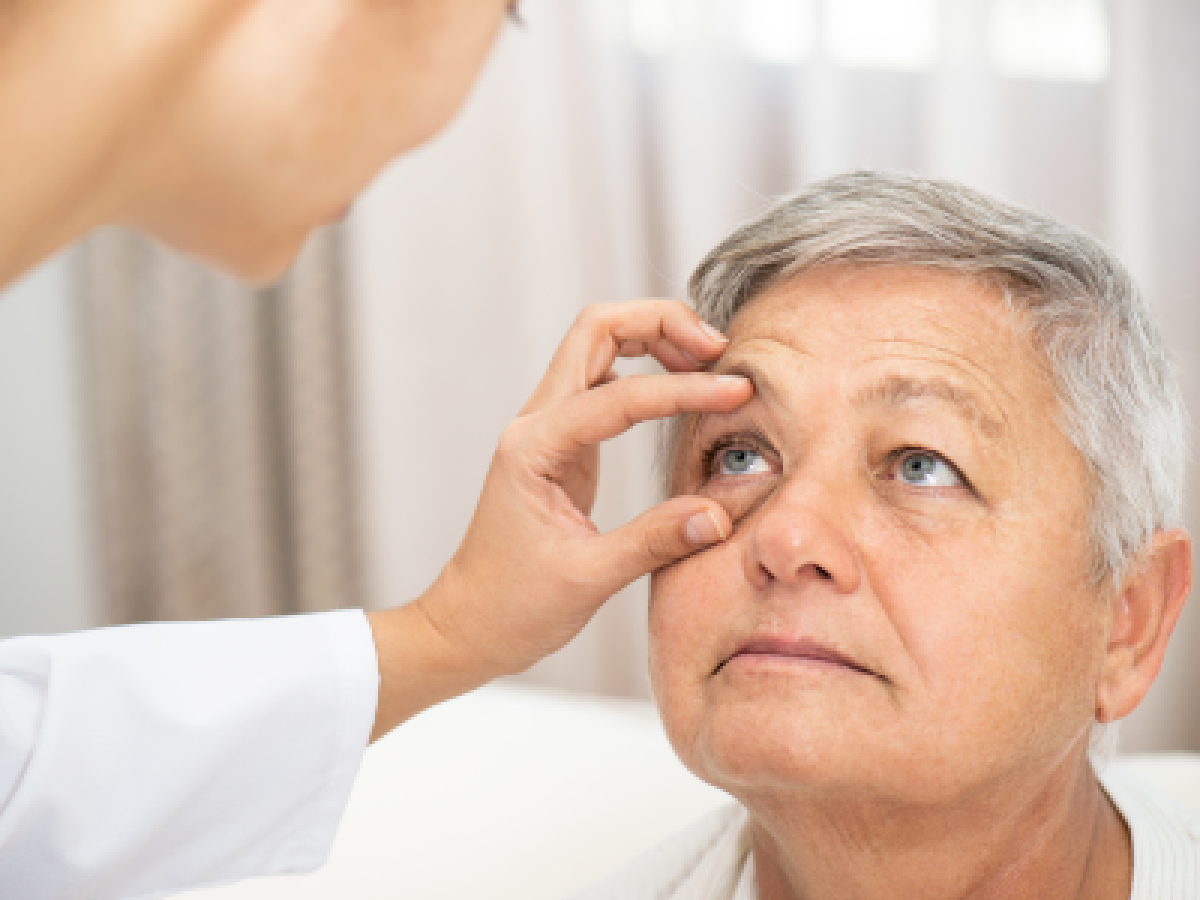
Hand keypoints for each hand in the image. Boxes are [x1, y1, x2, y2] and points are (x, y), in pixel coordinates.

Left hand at [367, 301, 751, 738]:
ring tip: (710, 362)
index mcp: (533, 448)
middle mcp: (535, 425)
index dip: (683, 389)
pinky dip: (645, 373)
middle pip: (595, 331)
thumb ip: (654, 542)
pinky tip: (681, 390)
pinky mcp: (562, 446)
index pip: (618, 395)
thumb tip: (719, 515)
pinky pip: (604, 386)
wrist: (466, 626)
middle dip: (660, 323)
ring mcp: (547, 431)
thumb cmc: (510, 607)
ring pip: (598, 348)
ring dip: (653, 339)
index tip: (737, 392)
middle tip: (721, 349)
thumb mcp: (587, 581)